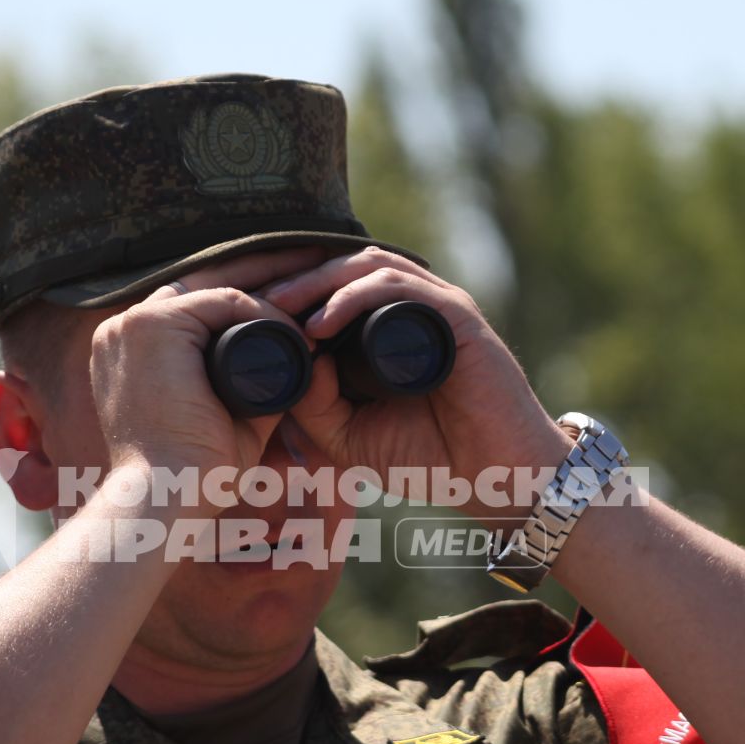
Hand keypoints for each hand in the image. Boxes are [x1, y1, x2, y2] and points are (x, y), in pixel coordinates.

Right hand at [88, 248, 328, 501]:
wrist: (165, 502)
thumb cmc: (194, 480)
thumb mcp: (228, 424)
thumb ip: (254, 394)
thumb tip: (301, 370)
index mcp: (132, 354)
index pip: (196, 309)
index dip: (248, 298)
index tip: (294, 298)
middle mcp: (124, 332)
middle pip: (204, 286)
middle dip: (261, 272)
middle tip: (314, 260)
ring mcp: (133, 325)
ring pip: (216, 289)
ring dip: (270, 285)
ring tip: (318, 272)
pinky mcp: (151, 327)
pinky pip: (221, 301)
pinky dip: (263, 310)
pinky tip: (297, 326)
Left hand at [260, 249, 570, 520]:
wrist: (498, 477)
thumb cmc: (434, 457)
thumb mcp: (352, 436)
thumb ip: (316, 406)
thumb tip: (284, 366)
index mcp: (389, 328)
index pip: (333, 289)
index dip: (289, 294)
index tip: (246, 314)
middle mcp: (413, 307)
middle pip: (342, 267)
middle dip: (293, 280)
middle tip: (253, 304)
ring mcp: (437, 306)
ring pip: (367, 266)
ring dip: (317, 282)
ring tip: (279, 308)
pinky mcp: (457, 316)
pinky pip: (399, 287)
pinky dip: (354, 297)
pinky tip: (322, 321)